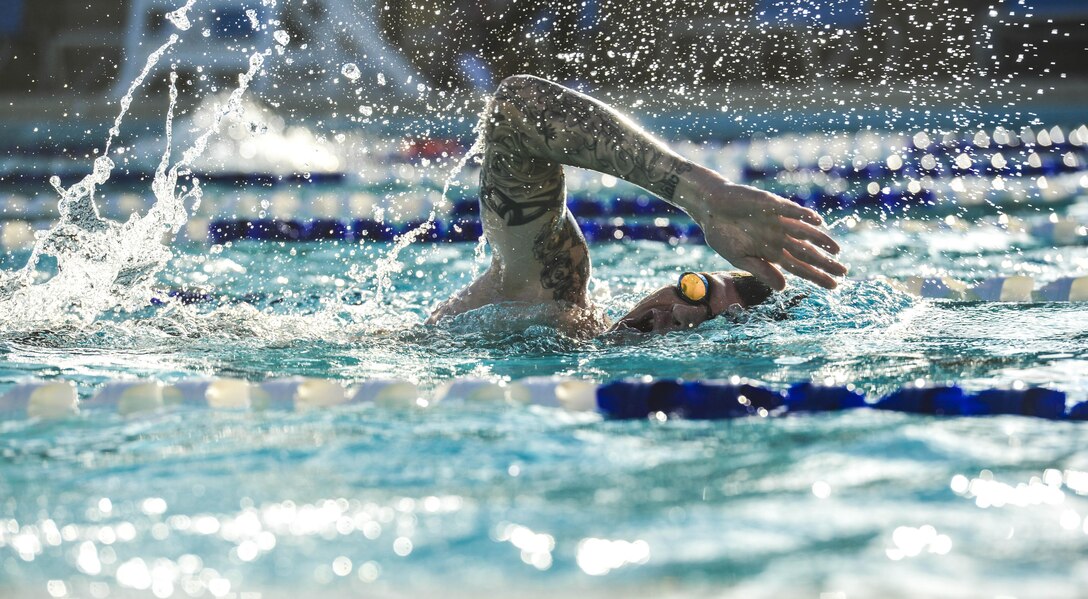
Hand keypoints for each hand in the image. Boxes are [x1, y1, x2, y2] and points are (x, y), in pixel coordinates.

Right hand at [679, 170, 846, 289]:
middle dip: (825, 262)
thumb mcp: (739, 258)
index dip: (816, 276)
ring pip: (804, 232)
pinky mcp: (771, 205)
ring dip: (821, 240)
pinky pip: (791, 211)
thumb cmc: (723, 235)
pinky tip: (817, 222)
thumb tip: (783, 288)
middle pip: (807, 252)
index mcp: (772, 253)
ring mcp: (777, 221)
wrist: (710, 208)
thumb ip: (761, 270)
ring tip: (837, 250)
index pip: (799, 267)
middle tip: (844, 272)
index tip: (833, 286)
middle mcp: (779, 238)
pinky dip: (803, 215)